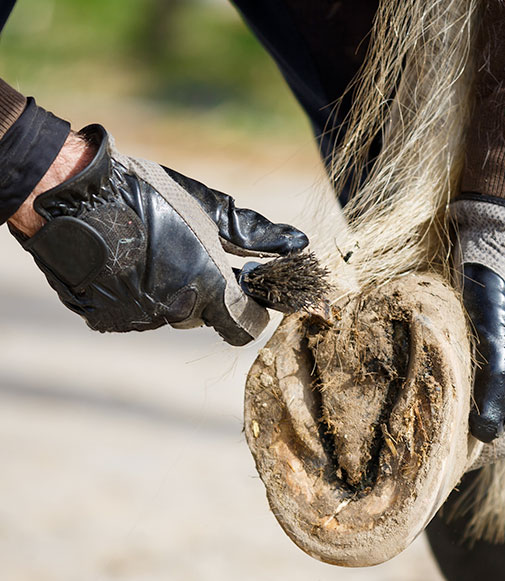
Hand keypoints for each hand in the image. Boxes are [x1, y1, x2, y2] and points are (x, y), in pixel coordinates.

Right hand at [9, 125, 306, 344]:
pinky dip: (135, 295)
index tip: (244, 288)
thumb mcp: (207, 208)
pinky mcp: (108, 321)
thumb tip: (299, 245)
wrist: (70, 196)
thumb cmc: (146, 195)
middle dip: (205, 292)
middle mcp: (176, 313)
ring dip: (168, 292)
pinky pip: (135, 314)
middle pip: (206, 317)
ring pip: (169, 315)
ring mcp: (140, 320)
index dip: (249, 308)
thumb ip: (256, 234)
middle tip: (186, 254)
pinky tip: (124, 264)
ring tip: (148, 252)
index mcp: (208, 289)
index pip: (246, 326)